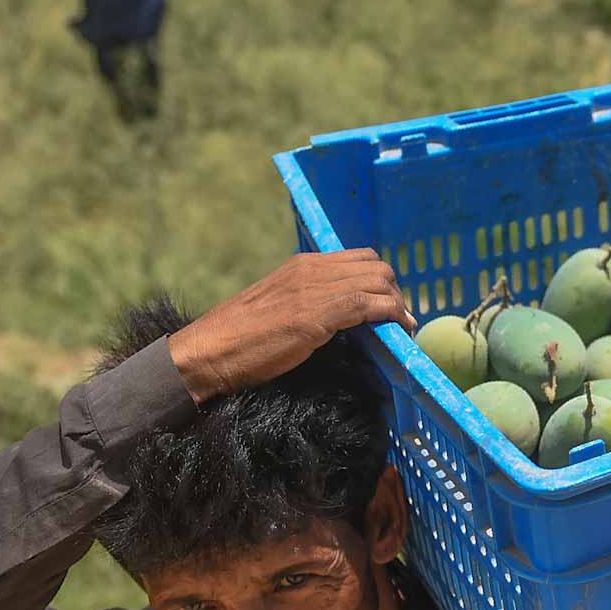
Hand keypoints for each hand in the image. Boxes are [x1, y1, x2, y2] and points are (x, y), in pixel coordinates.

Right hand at [166, 250, 416, 403]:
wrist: (208, 352)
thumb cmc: (236, 339)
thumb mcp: (275, 308)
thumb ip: (304, 303)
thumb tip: (332, 318)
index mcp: (301, 265)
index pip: (359, 258)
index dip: (380, 280)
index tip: (387, 305)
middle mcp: (311, 268)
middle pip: (376, 266)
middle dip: (395, 291)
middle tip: (398, 320)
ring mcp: (315, 289)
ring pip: (379, 281)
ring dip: (398, 305)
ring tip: (402, 329)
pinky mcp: (318, 314)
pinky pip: (370, 304)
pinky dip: (391, 315)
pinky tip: (397, 331)